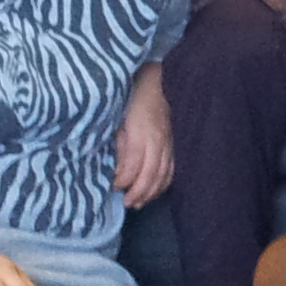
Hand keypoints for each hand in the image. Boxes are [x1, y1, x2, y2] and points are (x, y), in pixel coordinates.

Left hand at [111, 66, 174, 207]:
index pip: (134, 164)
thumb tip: (114, 170)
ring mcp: (169, 143)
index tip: (111, 188)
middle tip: (125, 203)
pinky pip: (172, 169)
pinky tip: (153, 191)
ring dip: (151, 192)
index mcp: (141, 132)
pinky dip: (163, 184)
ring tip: (138, 203)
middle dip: (138, 192)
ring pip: (164, 175)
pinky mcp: (174, 144)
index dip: (124, 180)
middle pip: (151, 174)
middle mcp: (159, 140)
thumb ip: (117, 144)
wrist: (155, 81)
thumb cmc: (130, 97)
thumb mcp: (116, 118)